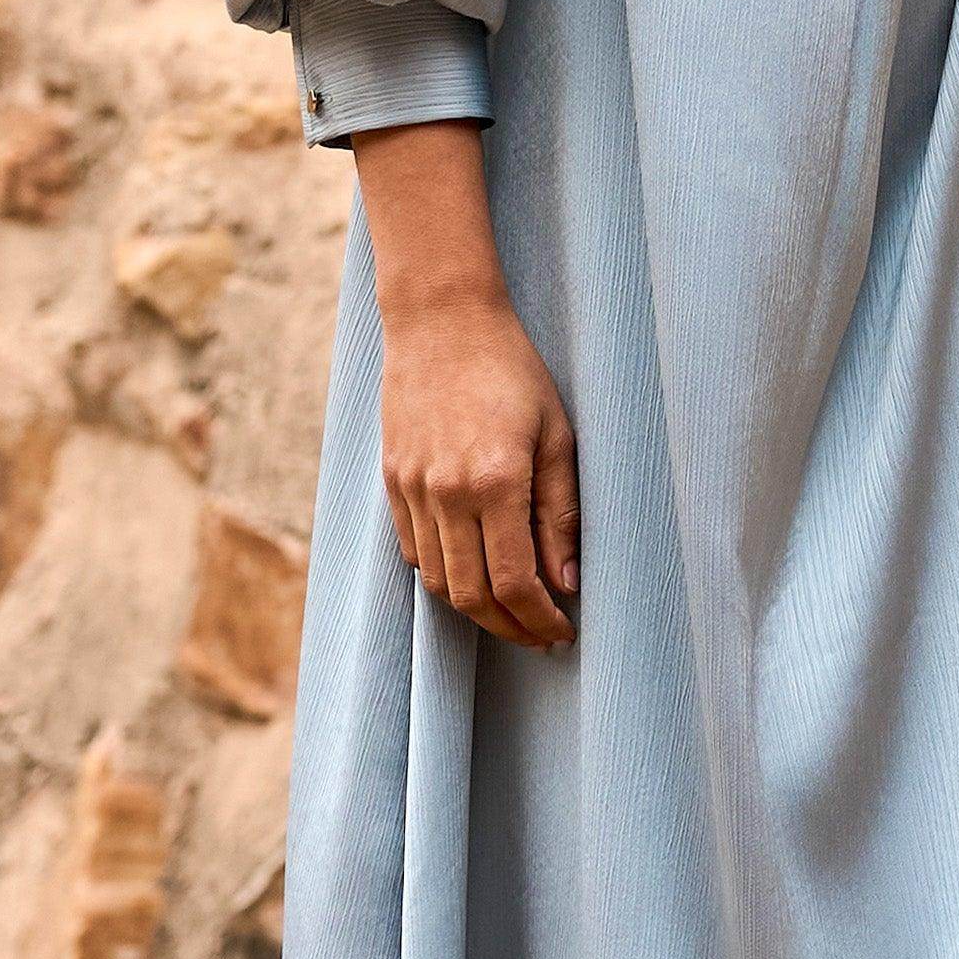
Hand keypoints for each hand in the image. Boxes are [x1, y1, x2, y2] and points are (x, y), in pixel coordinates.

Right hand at [378, 288, 579, 645]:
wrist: (442, 321)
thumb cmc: (512, 372)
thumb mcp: (557, 436)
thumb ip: (561, 514)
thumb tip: (567, 582)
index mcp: (495, 482)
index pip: (515, 582)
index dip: (540, 619)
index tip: (562, 631)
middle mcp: (446, 494)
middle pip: (472, 595)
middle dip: (509, 628)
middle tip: (540, 637)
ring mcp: (412, 489)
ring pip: (438, 581)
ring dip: (475, 610)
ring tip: (510, 614)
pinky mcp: (392, 481)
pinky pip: (413, 551)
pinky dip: (442, 576)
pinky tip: (472, 575)